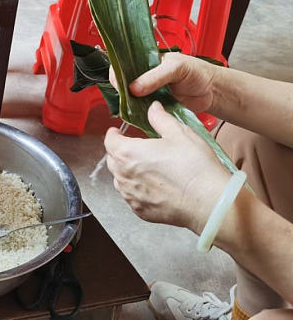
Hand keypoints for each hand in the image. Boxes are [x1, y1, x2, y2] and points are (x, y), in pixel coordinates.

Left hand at [104, 101, 230, 231]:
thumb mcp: (180, 134)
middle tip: (136, 147)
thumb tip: (153, 108)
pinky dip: (137, 189)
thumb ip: (161, 119)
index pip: (109, 141)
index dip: (114, 134)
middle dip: (120, 152)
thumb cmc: (194, 167)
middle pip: (113, 160)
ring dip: (128, 171)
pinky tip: (155, 185)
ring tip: (146, 166)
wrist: (209, 202)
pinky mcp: (140, 211)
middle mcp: (123, 176)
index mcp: (128, 153)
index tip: (118, 131)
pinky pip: (132, 196)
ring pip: (120, 180)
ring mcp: (130, 196)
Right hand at [126, 52, 220, 112]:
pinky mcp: (153, 107)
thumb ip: (155, 77)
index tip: (119, 83)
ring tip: (132, 107)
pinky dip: (138, 114)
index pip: (124, 65)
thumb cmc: (197, 72)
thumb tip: (133, 88)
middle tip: (126, 97)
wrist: (212, 91)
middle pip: (123, 83)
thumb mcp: (176, 68)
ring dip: (129, 104)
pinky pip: (140, 111)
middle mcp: (144, 77)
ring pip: (130, 98)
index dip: (118, 73)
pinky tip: (138, 114)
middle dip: (122, 91)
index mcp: (147, 61)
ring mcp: (148, 93)